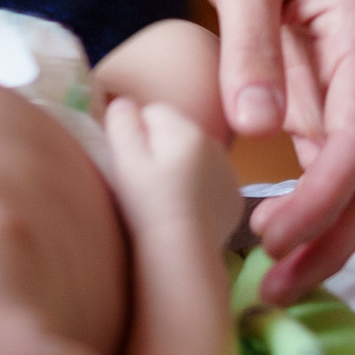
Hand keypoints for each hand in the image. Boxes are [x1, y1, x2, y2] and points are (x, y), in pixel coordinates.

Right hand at [103, 92, 241, 248]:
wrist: (182, 251)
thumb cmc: (146, 203)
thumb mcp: (123, 157)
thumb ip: (121, 120)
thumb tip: (125, 103)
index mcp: (186, 128)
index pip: (153, 112)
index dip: (136, 135)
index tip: (131, 162)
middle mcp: (214, 143)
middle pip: (176, 133)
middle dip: (160, 148)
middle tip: (146, 182)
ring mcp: (228, 172)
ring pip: (195, 156)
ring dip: (180, 168)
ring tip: (164, 199)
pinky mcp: (233, 199)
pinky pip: (211, 182)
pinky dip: (198, 190)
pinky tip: (184, 212)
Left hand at [184, 0, 354, 303]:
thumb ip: (250, 44)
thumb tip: (257, 129)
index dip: (318, 199)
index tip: (268, 238)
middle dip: (327, 238)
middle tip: (270, 292)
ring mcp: (346, 72)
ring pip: (350, 171)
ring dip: (318, 229)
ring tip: (267, 282)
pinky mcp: (317, 76)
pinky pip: (322, 150)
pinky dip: (303, 196)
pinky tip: (266, 234)